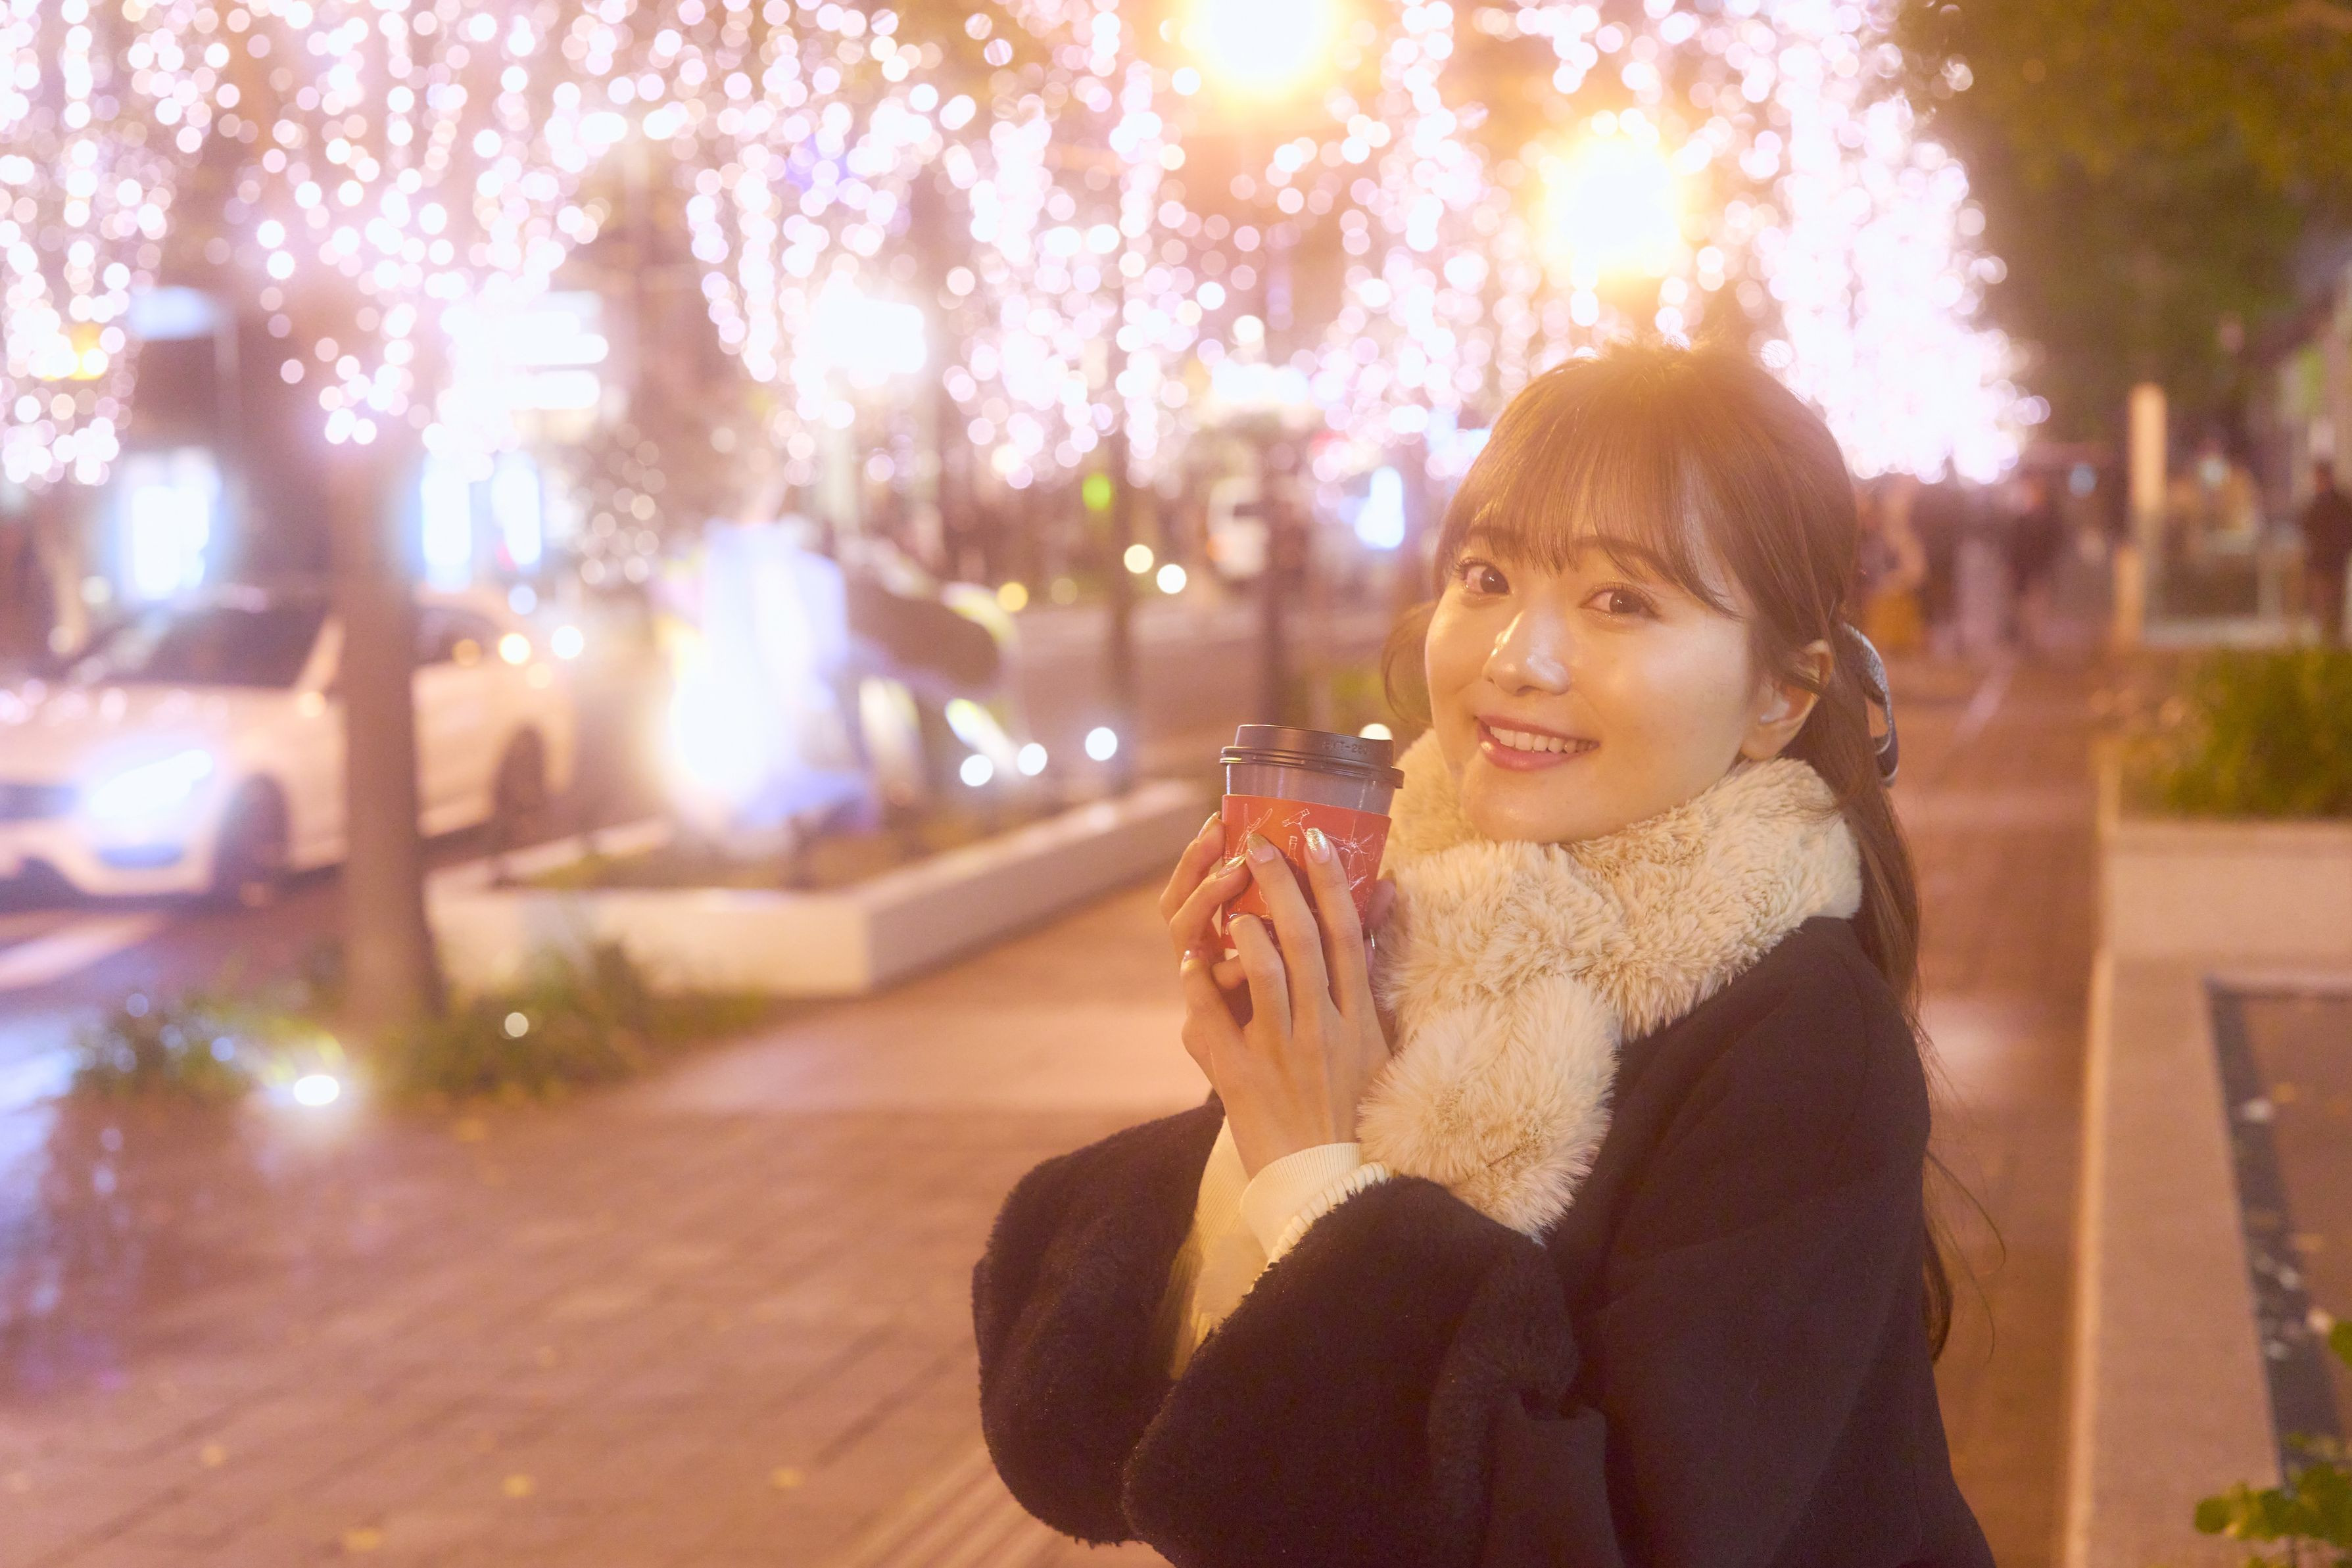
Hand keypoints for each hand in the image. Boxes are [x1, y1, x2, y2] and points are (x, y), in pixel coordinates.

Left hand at [1161, 816, 1396, 1176]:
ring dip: (1247, 930)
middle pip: (1306, 941)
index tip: (1315, 838)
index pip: (1348, 936)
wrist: (1326, 1185)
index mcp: (1358, 1019)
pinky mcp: (1243, 1079)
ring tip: (1231, 906)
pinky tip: (1191, 959)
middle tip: (1260, 844)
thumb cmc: (1351, 1107)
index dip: (1332, 883)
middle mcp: (1324, 1030)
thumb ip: (1370, 970)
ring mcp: (1283, 1055)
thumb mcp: (1375, 1041)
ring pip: (1268, 975)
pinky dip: (1201, 984)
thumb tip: (1388, 892)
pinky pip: (1216, 1020)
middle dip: (1282, 886)